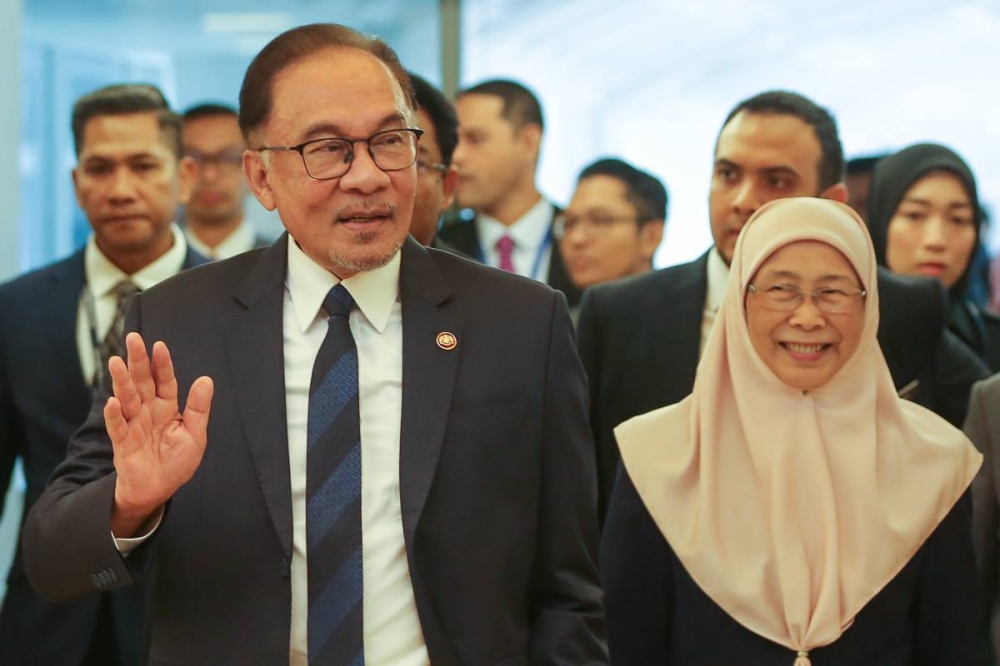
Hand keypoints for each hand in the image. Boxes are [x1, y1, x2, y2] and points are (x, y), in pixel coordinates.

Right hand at [105, 332, 213, 536]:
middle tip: (133, 338)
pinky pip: (118, 427)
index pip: (164, 381)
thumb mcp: (195, 434)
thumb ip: (198, 408)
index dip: (162, 365)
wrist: (159, 489)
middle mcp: (148, 412)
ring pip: (126, 399)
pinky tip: (113, 402)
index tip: (159, 346)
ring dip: (121, 381)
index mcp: (167, 407)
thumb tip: (206, 379)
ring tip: (115, 362)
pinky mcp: (123, 443)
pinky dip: (114, 416)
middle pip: (142, 383)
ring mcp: (134, 425)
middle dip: (137, 361)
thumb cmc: (176, 461)